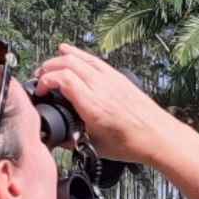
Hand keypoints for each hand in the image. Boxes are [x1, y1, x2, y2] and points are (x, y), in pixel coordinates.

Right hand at [34, 44, 173, 164]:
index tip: (40, 91)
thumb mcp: (96, 147)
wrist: (158, 136)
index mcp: (93, 105)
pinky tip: (67, 51)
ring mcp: (110, 79)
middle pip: (67, 63)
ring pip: (79, 58)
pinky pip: (93, 60)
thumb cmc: (132, 143)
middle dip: (48, 68)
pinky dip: (77, 54)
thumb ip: (73, 141)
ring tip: (48, 66)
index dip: (45, 81)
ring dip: (60, 59)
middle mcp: (101, 88)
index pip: (62, 79)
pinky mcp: (117, 77)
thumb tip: (57, 138)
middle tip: (40, 80)